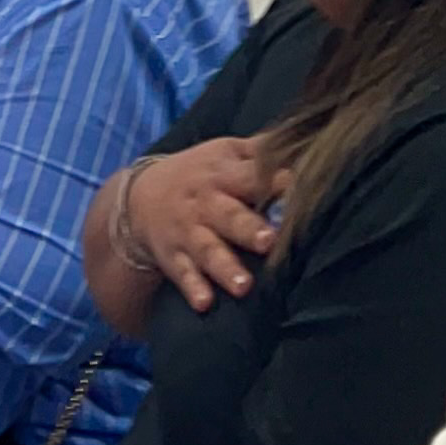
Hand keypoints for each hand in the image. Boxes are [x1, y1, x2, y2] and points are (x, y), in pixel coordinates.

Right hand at [111, 131, 283, 307]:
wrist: (138, 198)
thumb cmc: (199, 174)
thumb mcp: (225, 152)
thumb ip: (262, 151)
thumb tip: (306, 140)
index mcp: (223, 174)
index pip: (252, 176)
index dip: (275, 183)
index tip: (299, 190)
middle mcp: (206, 204)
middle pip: (230, 217)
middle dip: (249, 229)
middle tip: (270, 242)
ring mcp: (189, 233)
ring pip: (209, 251)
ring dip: (225, 268)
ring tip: (244, 286)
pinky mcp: (174, 258)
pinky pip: (183, 275)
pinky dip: (193, 289)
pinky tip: (204, 304)